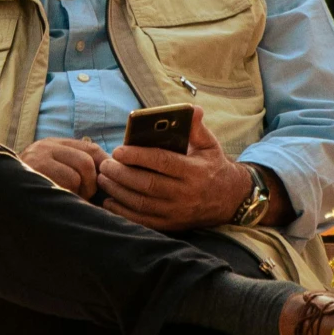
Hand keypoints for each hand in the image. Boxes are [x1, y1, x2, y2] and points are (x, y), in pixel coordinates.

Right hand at [19, 136, 105, 199]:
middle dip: (91, 184)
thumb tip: (109, 171)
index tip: (108, 181)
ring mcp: (39, 157)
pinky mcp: (35, 171)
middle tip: (82, 196)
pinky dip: (68, 196)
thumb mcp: (53, 170)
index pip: (91, 148)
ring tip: (67, 198)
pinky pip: (67, 184)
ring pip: (79, 173)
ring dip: (79, 192)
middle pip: (87, 161)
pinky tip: (57, 199)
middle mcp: (46, 146)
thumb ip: (75, 166)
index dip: (105, 164)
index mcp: (53, 144)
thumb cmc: (33, 187)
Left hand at [96, 107, 251, 230]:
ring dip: (118, 191)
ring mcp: (177, 212)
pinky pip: (143, 220)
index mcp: (194, 171)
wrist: (228, 200)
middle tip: (105, 164)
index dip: (138, 156)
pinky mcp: (171, 225)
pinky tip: (109, 201)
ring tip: (104, 178)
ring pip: (142, 203)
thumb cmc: (212, 166)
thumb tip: (192, 109)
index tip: (118, 150)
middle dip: (122, 174)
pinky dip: (123, 212)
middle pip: (147, 184)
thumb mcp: (209, 145)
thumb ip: (197, 128)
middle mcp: (186, 193)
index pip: (162, 162)